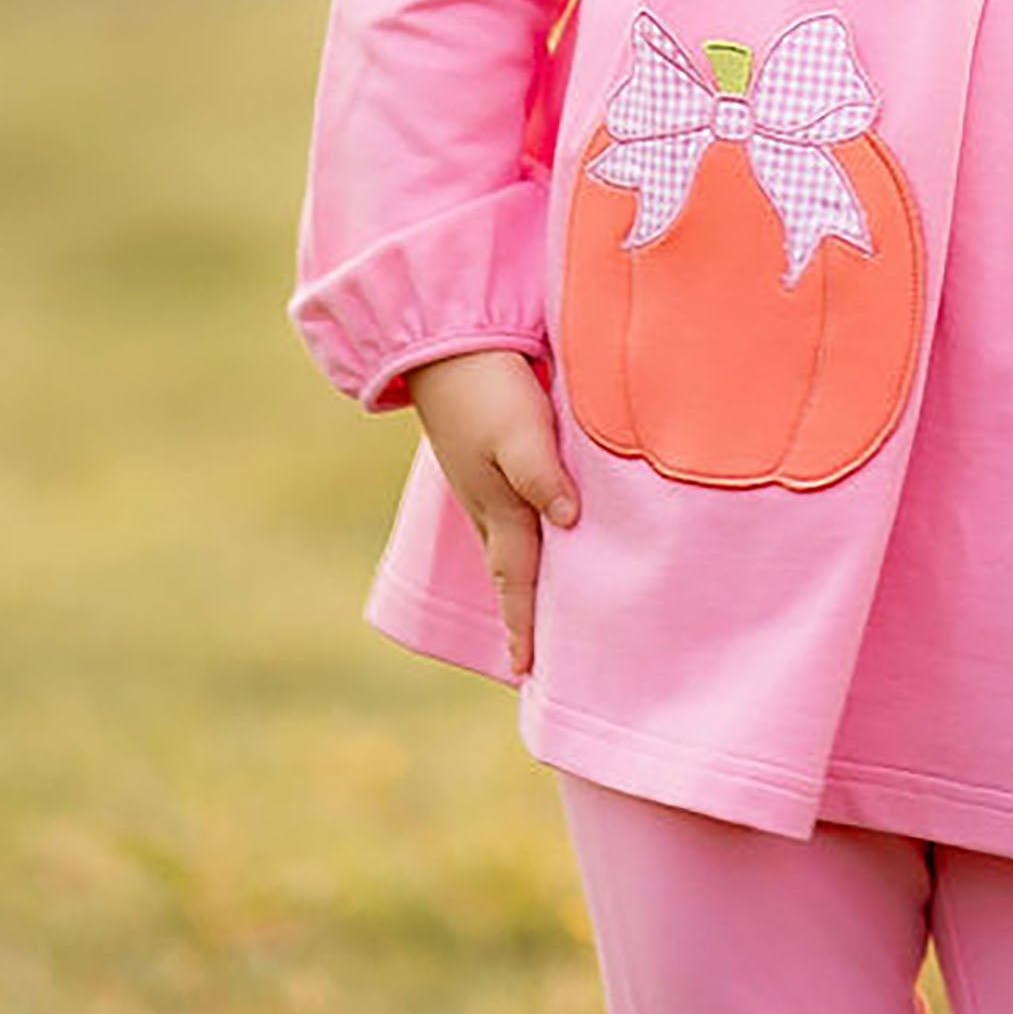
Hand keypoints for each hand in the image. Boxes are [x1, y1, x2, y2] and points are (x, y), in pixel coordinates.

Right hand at [406, 350, 577, 678]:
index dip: (524, 624)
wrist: (443, 342)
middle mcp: (487, 504)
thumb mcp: (519, 429)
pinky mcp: (484, 457)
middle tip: (529, 659)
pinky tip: (533, 535)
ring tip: (533, 609)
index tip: (525, 671)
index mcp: (498, 506)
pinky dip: (519, 542)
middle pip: (508, 572)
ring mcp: (481, 482)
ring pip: (506, 545)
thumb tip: (569, 523)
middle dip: (519, 614)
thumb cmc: (488, 386)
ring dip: (518, 581)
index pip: (516, 580)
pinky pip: (506, 516)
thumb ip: (543, 475)